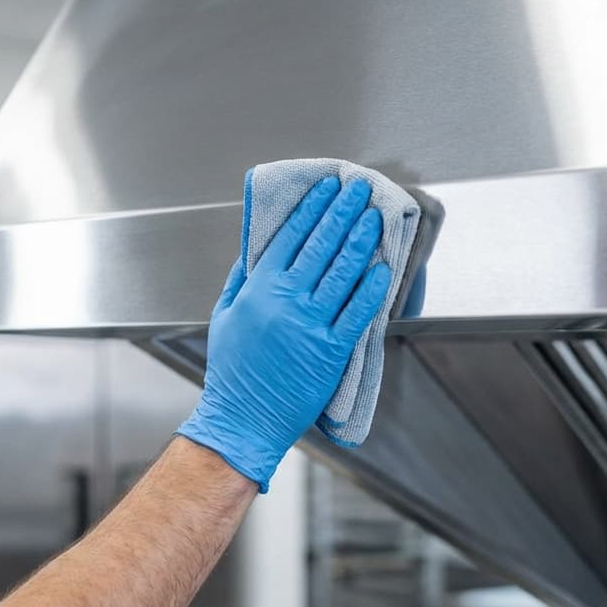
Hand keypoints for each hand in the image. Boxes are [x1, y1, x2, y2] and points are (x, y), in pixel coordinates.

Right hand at [178, 175, 391, 490]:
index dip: (312, 207)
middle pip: (321, 245)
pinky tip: (383, 268)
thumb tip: (256, 249)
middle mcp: (285, 301)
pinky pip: (357, 312)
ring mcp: (309, 325)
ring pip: (343, 272)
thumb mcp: (223, 316)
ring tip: (374, 218)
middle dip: (343, 211)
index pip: (290, 235)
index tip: (328, 187)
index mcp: (257, 288)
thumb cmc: (232, 371)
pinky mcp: (331, 350)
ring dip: (361, 240)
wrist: (243, 419)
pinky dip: (371, 288)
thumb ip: (240, 280)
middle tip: (360, 188)